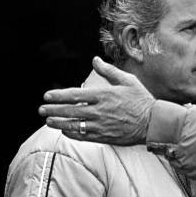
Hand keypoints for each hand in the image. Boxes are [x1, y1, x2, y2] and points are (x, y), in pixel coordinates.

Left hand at [39, 56, 155, 144]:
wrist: (154, 122)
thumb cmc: (142, 100)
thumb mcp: (128, 81)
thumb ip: (109, 71)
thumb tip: (95, 60)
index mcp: (104, 95)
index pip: (75, 95)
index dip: (58, 96)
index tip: (47, 96)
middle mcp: (100, 110)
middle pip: (70, 111)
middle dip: (53, 110)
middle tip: (41, 110)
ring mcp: (101, 125)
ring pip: (74, 125)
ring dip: (58, 123)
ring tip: (48, 121)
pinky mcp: (105, 136)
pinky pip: (83, 136)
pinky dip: (72, 133)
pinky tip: (65, 131)